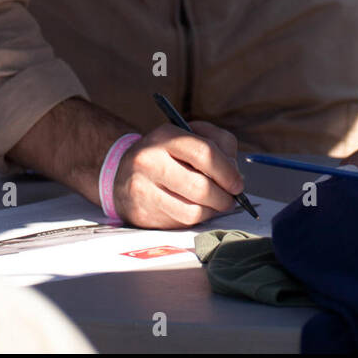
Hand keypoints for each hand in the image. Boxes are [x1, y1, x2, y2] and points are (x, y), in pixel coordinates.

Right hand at [113, 121, 243, 228]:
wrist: (120, 172)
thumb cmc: (164, 153)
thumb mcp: (188, 134)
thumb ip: (218, 143)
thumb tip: (234, 172)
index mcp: (165, 137)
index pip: (204, 153)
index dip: (227, 172)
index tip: (238, 183)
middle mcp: (150, 162)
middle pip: (200, 187)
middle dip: (224, 197)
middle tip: (231, 198)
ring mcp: (143, 190)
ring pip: (192, 211)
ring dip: (212, 211)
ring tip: (216, 204)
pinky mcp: (141, 214)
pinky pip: (180, 223)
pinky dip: (196, 219)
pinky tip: (197, 209)